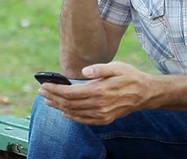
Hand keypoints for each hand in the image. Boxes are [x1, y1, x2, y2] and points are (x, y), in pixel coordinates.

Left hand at [38, 62, 152, 124]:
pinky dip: (72, 116)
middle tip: (41, 92)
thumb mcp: (116, 66)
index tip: (44, 85)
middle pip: (69, 103)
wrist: (145, 93)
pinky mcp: (104, 119)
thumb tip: (83, 72)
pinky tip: (64, 112)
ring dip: (59, 107)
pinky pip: (83, 120)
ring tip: (48, 101)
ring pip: (74, 112)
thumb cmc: (129, 76)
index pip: (70, 92)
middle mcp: (98, 105)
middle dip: (53, 97)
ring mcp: (101, 114)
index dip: (55, 89)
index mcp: (99, 90)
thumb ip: (99, 69)